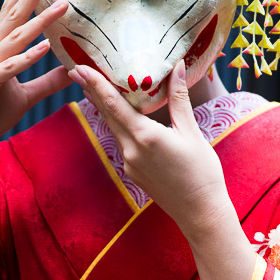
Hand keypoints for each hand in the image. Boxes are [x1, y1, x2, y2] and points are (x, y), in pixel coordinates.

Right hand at [0, 0, 68, 165]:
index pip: (12, 12)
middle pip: (13, 14)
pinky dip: (27, 57)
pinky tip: (43, 46)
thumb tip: (73, 70)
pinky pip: (10, 68)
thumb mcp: (25, 96)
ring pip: (16, 38)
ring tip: (61, 4)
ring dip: (39, 20)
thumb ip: (47, 81)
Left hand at [69, 59, 232, 238]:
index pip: (113, 104)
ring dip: (104, 108)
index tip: (80, 68)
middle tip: (77, 70)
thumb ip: (179, 98)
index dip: (95, 84)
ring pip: (113, 128)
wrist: (200, 212)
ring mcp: (129, 163)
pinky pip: (122, 141)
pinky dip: (118, 125)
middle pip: (106, 114)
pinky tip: (120, 116)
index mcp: (145, 136)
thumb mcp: (191, 132)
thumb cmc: (202, 172)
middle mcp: (130, 150)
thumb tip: (178, 67)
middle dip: (91, 91)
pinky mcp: (132, 172)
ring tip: (94, 87)